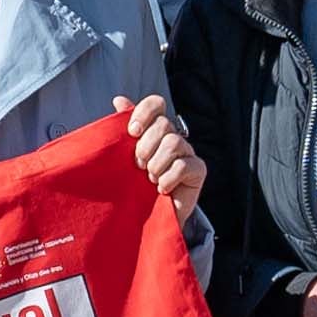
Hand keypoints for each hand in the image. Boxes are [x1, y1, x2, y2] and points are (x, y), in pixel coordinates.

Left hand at [121, 92, 203, 216]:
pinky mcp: (198, 170)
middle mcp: (172, 136)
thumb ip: (121, 130)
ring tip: (150, 179)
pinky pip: (183, 165)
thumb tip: (118, 99)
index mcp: (153, 129)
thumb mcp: (122, 157)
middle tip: (138, 166)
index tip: (132, 132)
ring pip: (173, 143)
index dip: (143, 113)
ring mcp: (187, 152)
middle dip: (145, 147)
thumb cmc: (134, 185)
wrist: (148, 217)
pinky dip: (168, 179)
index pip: (155, 104)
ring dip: (156, 165)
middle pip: (163, 124)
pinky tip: (162, 189)